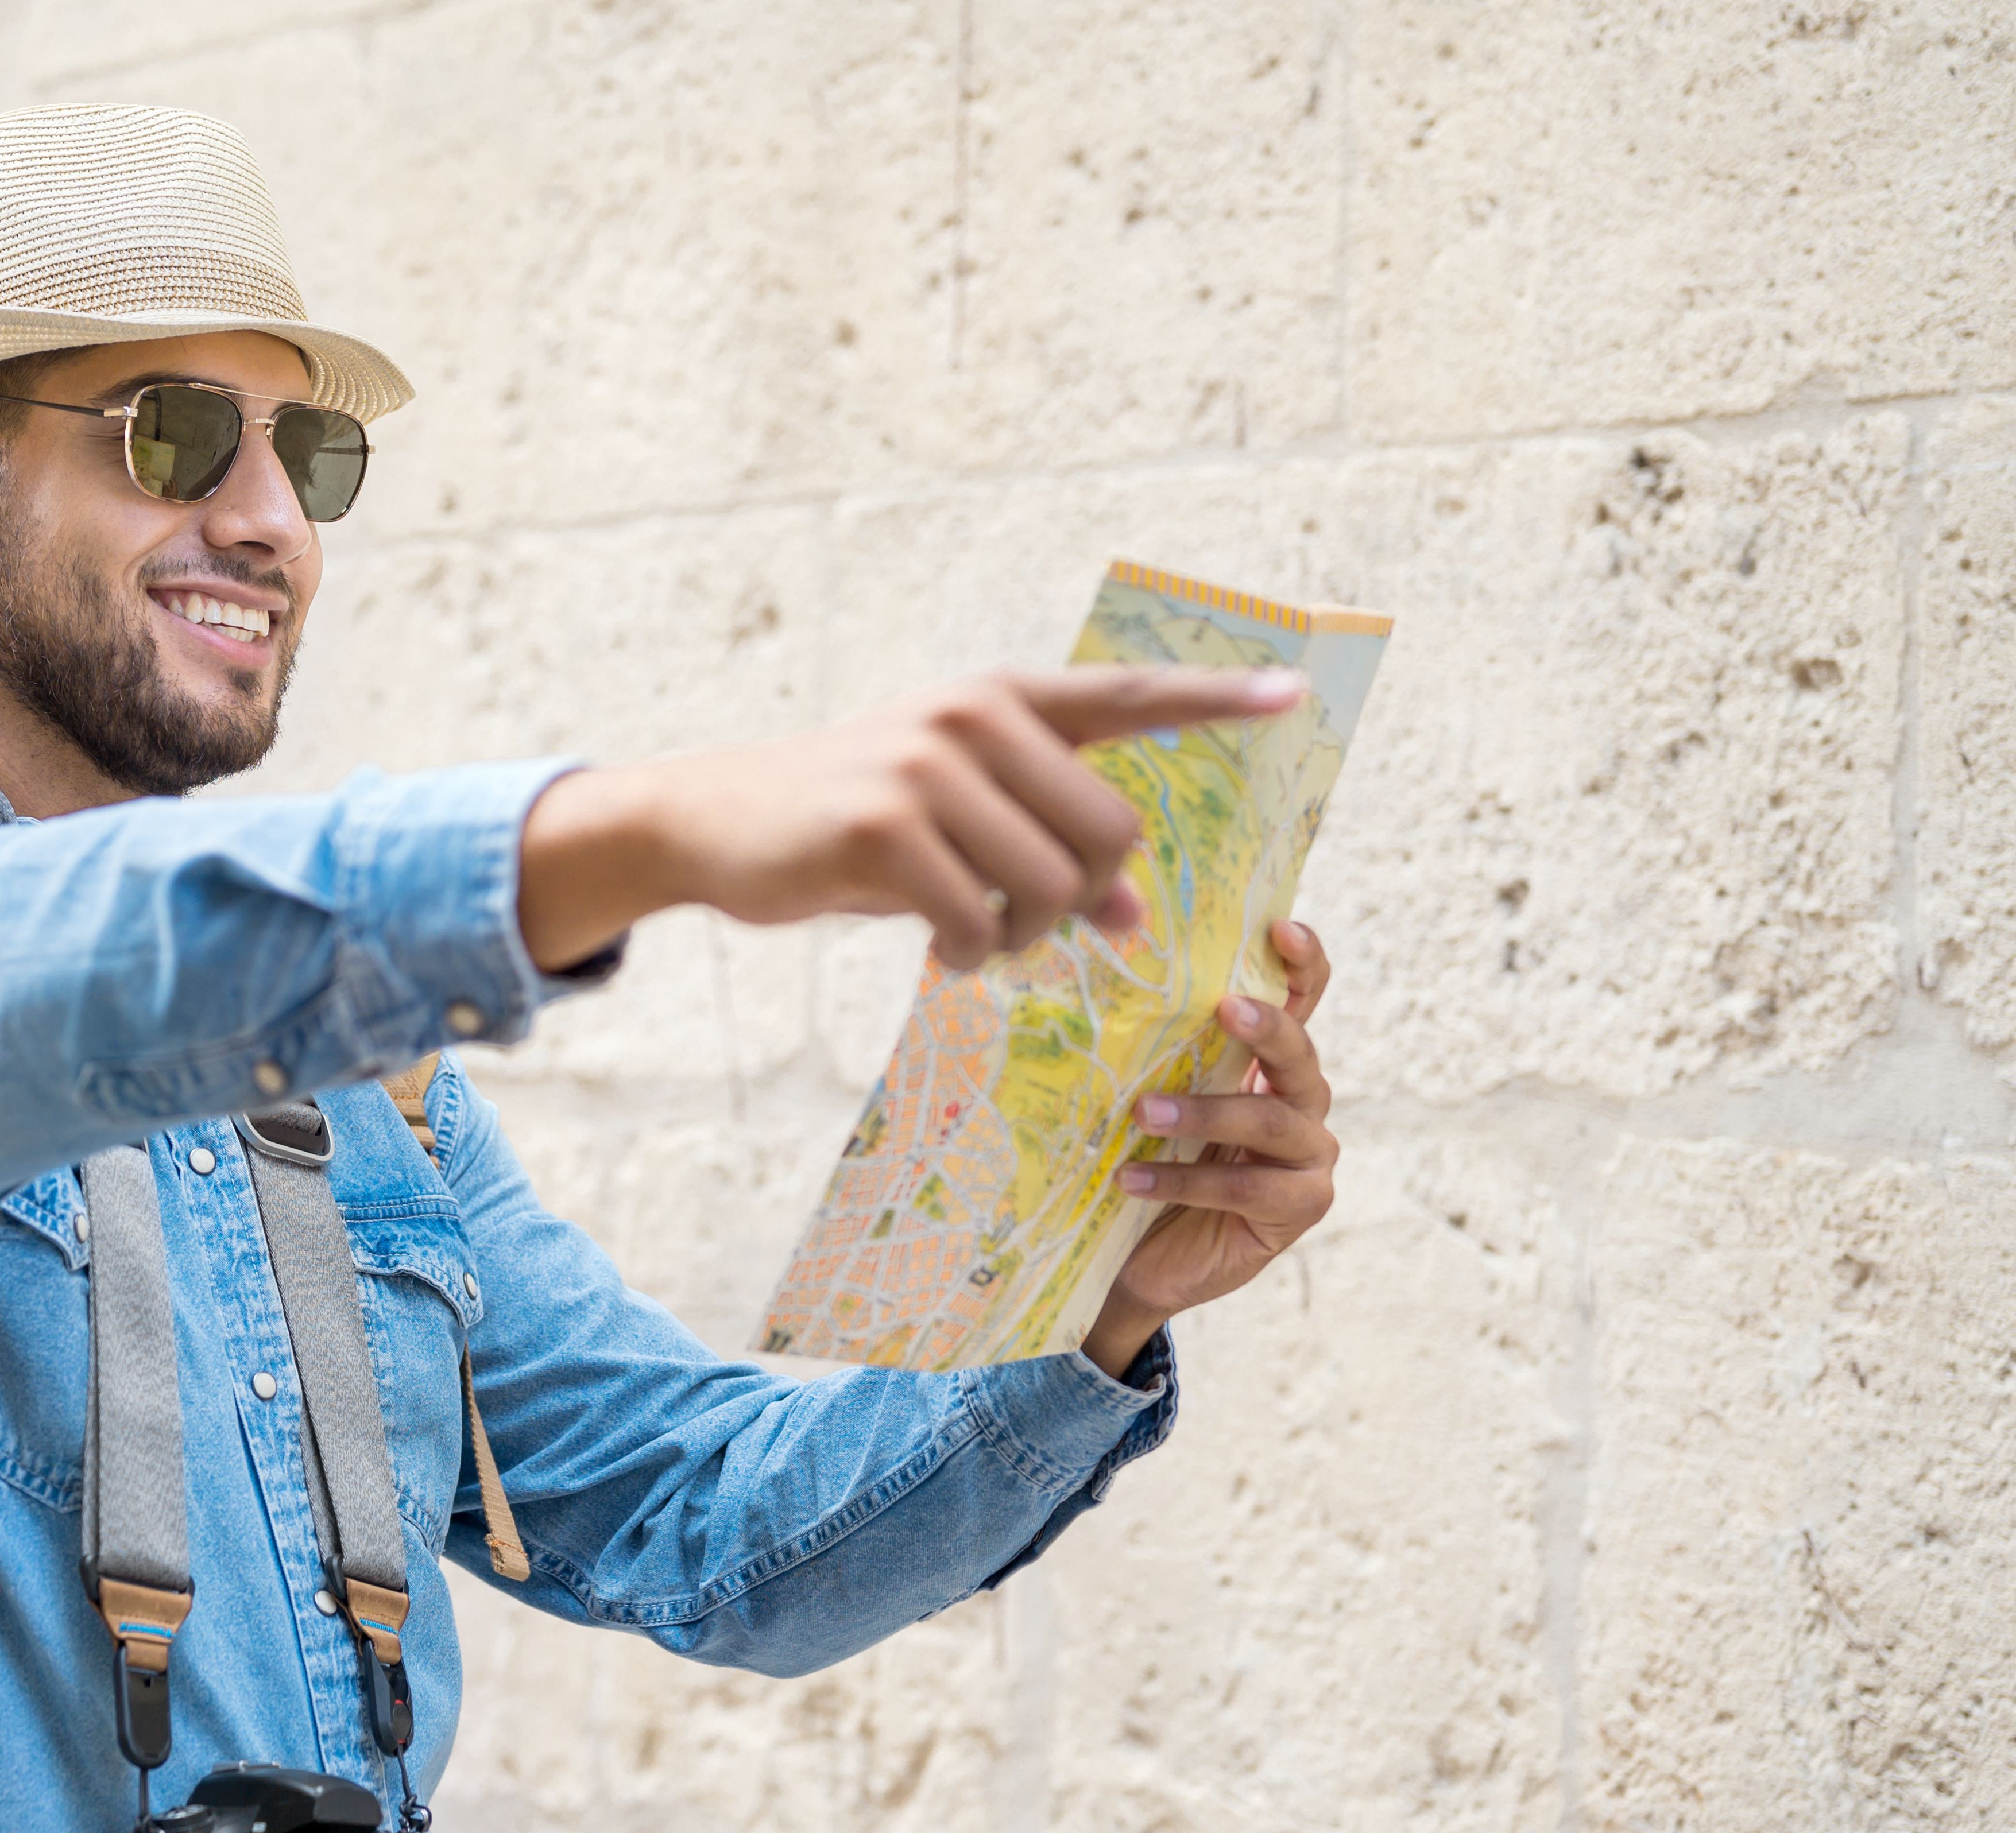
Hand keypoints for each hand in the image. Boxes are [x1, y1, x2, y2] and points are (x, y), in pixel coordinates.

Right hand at [516, 665, 1306, 970]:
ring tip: (975, 934)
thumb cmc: (856, 824)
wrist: (719, 819)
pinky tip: (939, 949)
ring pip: (1051, 886)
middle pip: (1109, 832)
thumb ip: (1049, 849)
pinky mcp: (883, 829)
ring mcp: (927, 767)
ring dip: (1025, 936)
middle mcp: (974, 716)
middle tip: (1025, 920)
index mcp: (1003, 700)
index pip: (1131, 695)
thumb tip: (1133, 920)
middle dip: (1083, 899)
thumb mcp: (960, 819)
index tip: (1296, 694)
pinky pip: (980, 922)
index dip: (1217, 699)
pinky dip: (972, 955)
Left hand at [1079, 919, 1337, 1378]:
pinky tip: (1131, 1179)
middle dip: (1266, 1028)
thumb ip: (1159, 1055)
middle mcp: (1302, 1101)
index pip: (1303, 999)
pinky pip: (1248, 1189)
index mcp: (1270, 1061)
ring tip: (1144, 1113)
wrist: (1142, 1257)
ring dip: (1206, 1114)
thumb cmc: (1148, 1162)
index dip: (1302, 962)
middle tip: (1225, 1008)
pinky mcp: (1299, 1208)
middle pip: (1299, 1053)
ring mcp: (1309, 1157)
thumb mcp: (1152, 1099)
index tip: (1279, 927)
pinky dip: (1185, 1182)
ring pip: (1271, 1122)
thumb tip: (1105, 989)